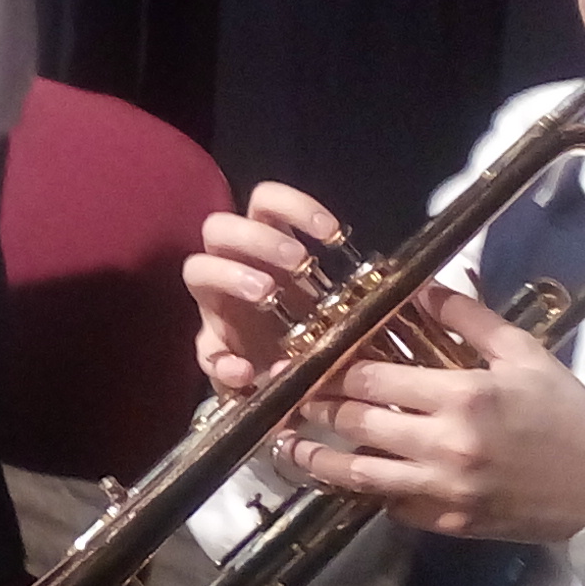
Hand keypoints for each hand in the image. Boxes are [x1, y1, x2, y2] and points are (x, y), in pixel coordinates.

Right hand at [181, 181, 342, 393]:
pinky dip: (222, 358)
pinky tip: (246, 372)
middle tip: (297, 261)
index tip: (331, 232)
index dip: (294, 206)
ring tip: (267, 294)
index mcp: (264, 249)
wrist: (289, 381)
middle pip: (219, 227)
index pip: (264, 203)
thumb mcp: (337, 310)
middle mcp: (230, 268)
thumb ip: (352, 300)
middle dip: (258, 238)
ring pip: (197, 269)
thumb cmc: (314, 330)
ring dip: (231, 275)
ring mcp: (214, 307)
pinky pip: (203, 349)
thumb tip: (387, 296)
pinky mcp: (210, 349)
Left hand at [280, 286, 584, 542]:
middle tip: (284, 393)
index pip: (372, 378)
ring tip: (286, 444)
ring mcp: (444, 490)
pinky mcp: (447, 523)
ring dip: (317, 459)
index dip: (332, 366)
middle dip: (314, 406)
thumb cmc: (566, 414)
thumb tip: (420, 286)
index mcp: (463, 396)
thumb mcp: (525, 354)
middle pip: (356, 422)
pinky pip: (391, 506)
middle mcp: (445, 445)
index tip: (306, 357)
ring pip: (358, 476)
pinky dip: (364, 491)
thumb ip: (469, 318)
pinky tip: (344, 476)